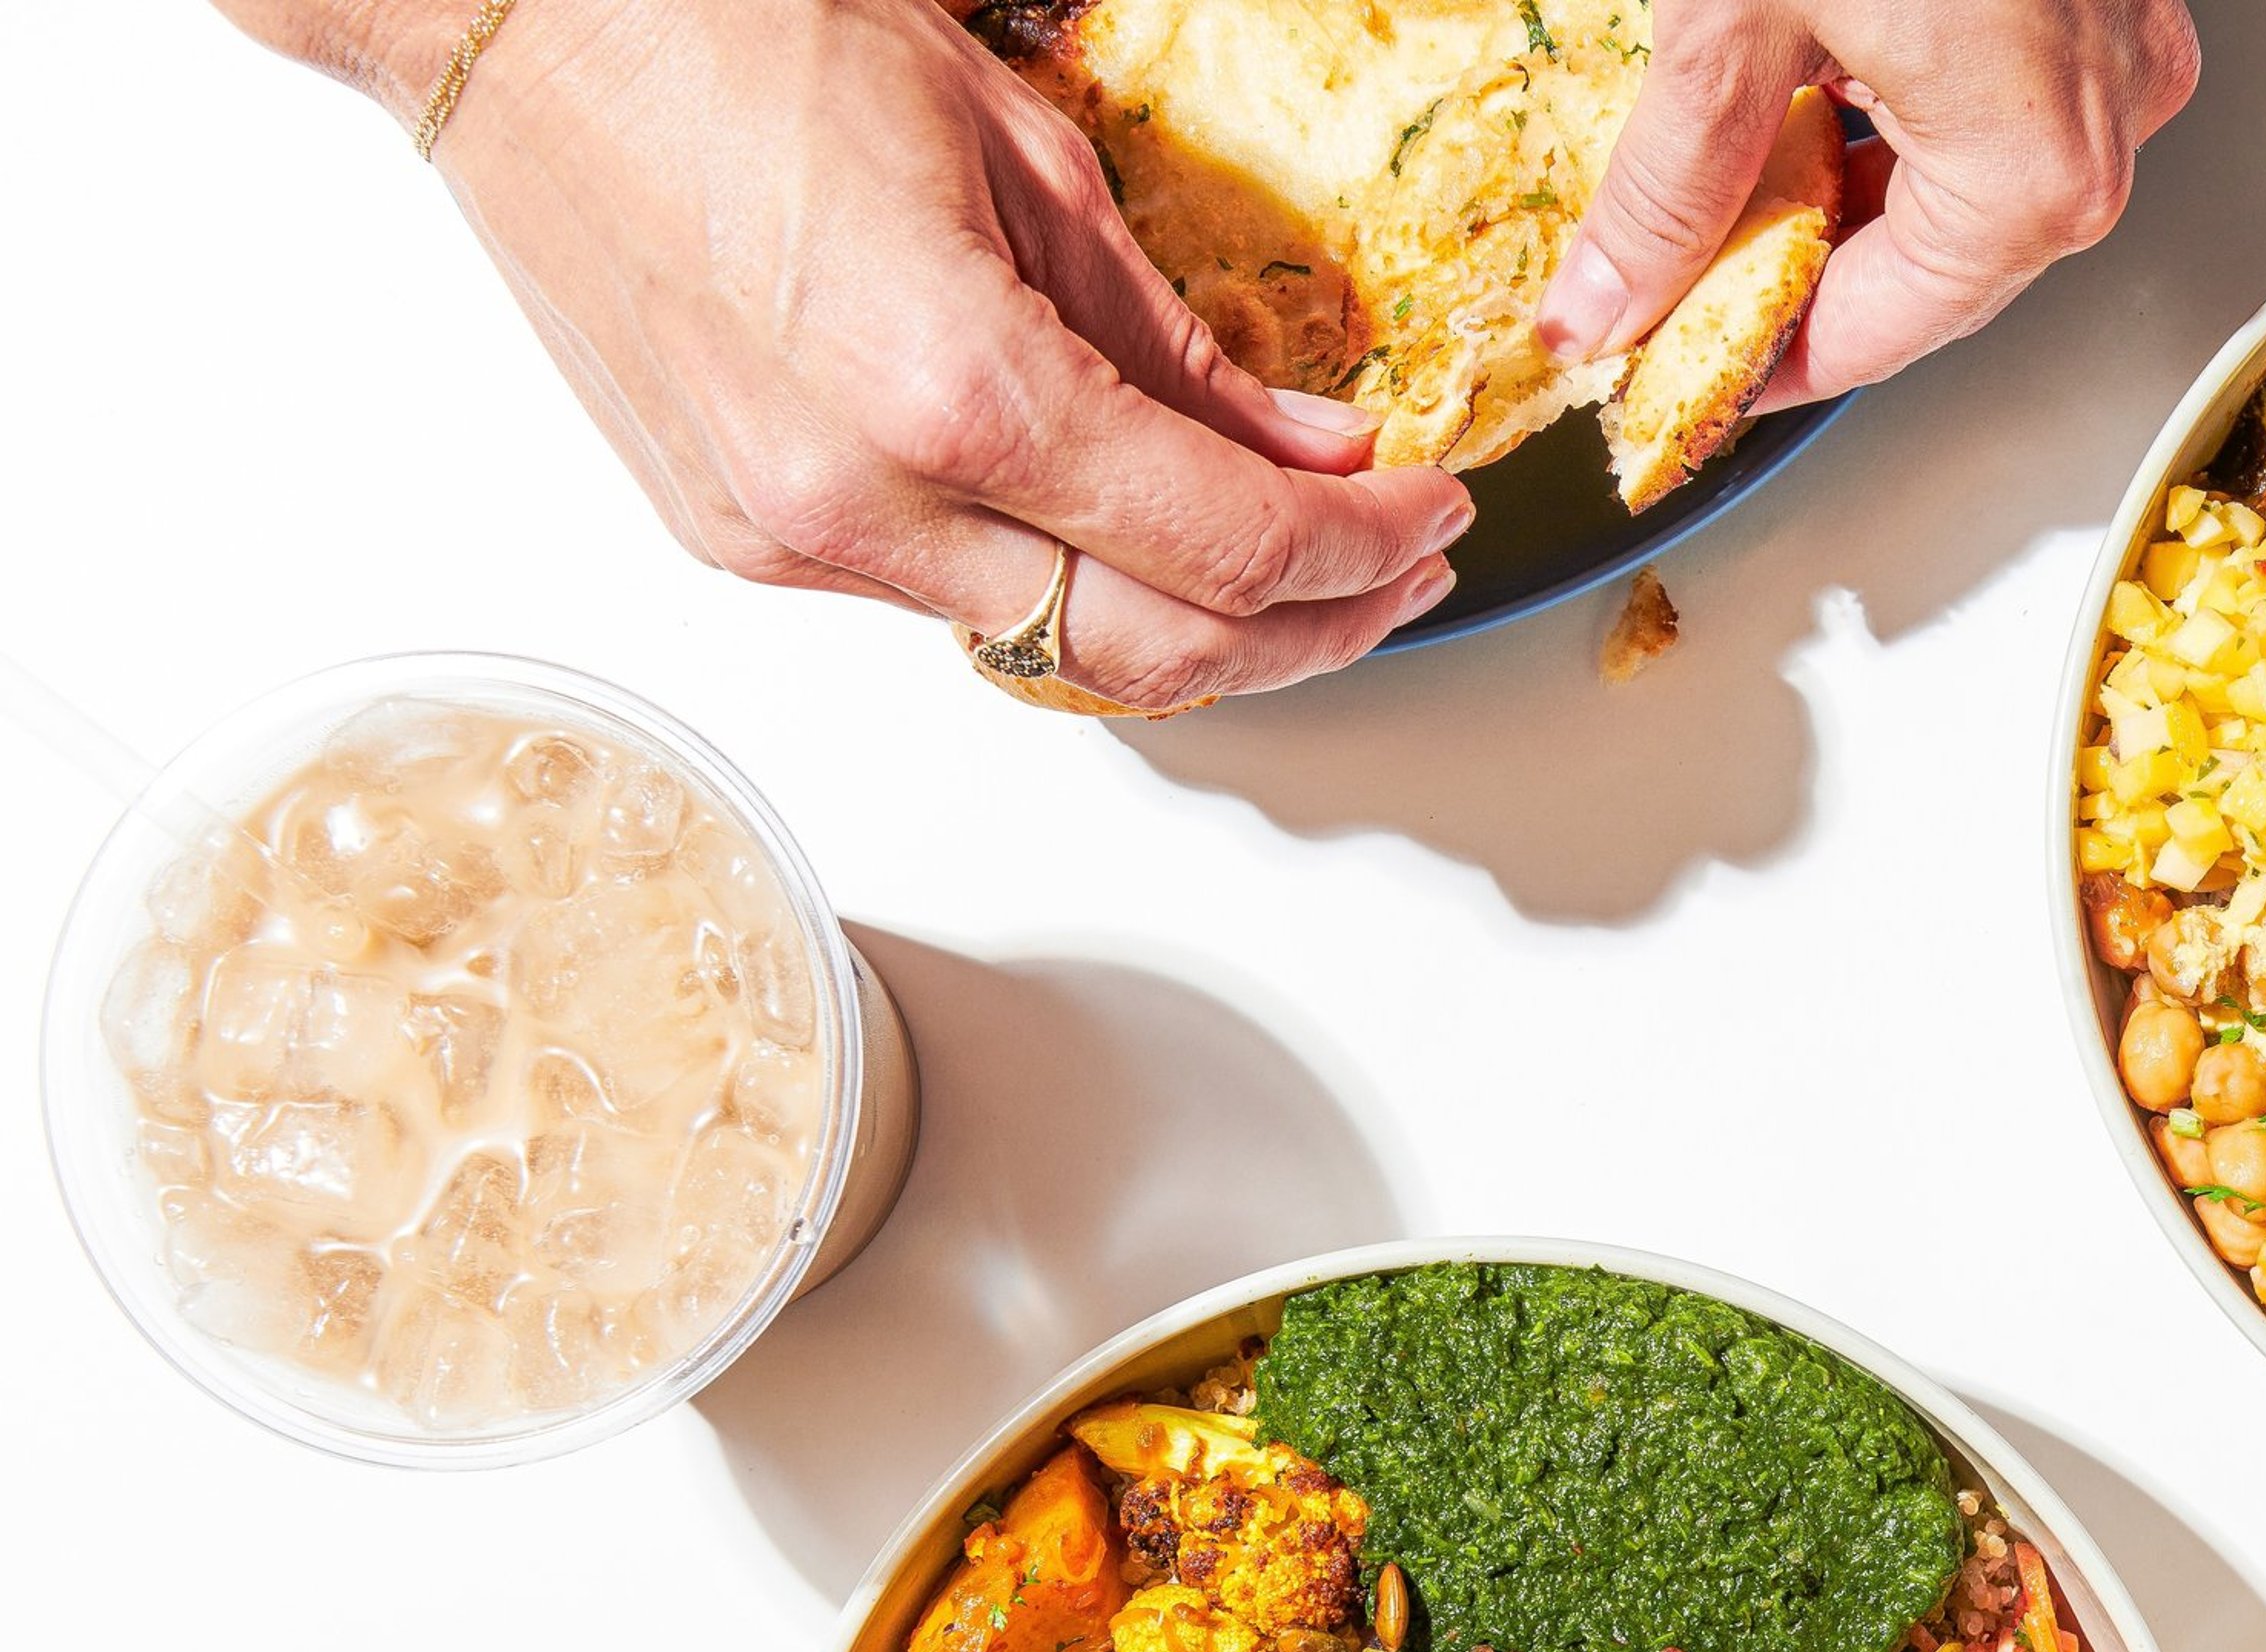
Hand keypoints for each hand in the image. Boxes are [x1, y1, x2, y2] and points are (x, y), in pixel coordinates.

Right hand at [226, 0, 1473, 707]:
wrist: (510, 23)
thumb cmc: (739, 32)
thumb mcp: (1022, 154)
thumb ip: (1178, 339)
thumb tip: (1307, 444)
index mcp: (954, 389)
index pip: (1228, 547)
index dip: (1363, 551)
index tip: (1432, 516)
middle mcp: (864, 502)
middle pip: (1156, 652)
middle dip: (1310, 631)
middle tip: (1396, 576)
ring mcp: (789, 540)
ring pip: (1053, 650)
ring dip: (1192, 626)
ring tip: (1290, 569)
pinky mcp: (739, 541)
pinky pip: (949, 604)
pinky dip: (1063, 584)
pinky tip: (1122, 531)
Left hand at [1534, 0, 2200, 405]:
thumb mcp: (1731, 14)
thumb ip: (1670, 183)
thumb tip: (1606, 302)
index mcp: (2030, 174)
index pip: (1875, 337)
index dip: (1752, 361)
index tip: (1666, 366)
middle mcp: (2102, 133)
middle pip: (1929, 274)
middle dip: (1797, 276)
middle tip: (1675, 276)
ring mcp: (2121, 58)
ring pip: (1967, 190)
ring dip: (1848, 196)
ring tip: (1737, 171)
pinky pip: (2004, 106)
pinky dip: (1905, 117)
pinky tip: (1821, 84)